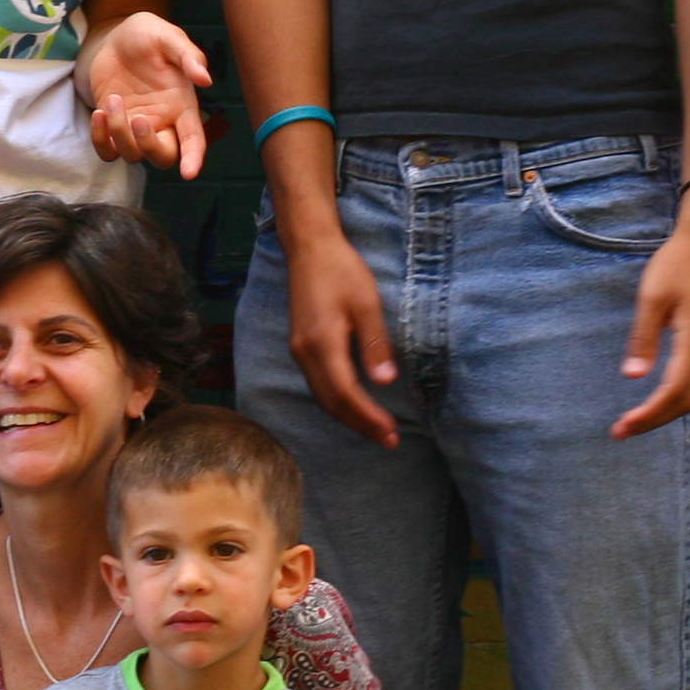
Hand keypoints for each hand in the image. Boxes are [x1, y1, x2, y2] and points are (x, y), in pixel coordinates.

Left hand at [79, 13, 212, 176]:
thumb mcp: (169, 38)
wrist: (116, 38)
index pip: (194, 139)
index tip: (189, 173)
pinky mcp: (112, 127)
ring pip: (132, 154)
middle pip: (163, 157)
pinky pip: (107, 150)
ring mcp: (135, 127)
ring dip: (120, 133)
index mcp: (182, 105)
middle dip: (150, 148)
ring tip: (113, 99)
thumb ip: (189, 57)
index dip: (193, 158)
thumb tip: (206, 80)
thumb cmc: (148, 36)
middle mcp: (162, 122)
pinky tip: (98, 113)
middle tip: (137, 119)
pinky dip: (100, 140)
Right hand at [282, 222, 399, 448]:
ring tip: (376, 429)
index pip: (345, 393)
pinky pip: (318, 384)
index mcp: (322, 343)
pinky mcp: (301, 346)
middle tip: (388, 440)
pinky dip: (338, 401)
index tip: (391, 431)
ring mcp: (299, 351)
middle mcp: (305, 353)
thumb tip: (385, 382)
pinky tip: (355, 405)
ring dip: (349, 416)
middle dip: (360, 425)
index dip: (367, 417)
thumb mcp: (367, 304)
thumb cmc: (342, 271)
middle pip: (331, 403)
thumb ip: (375, 344)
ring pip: (322, 396)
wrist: (308, 248)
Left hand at [612, 217, 689, 438]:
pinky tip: (662, 401)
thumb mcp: (652, 297)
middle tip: (622, 432)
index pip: (674, 391)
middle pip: (689, 401)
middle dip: (656, 420)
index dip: (649, 414)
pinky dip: (682, 398)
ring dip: (669, 412)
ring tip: (638, 422)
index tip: (622, 427)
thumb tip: (633, 377)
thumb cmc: (677, 264)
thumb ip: (644, 338)